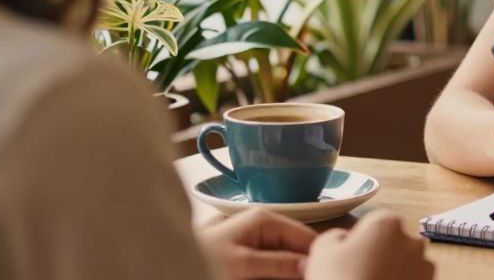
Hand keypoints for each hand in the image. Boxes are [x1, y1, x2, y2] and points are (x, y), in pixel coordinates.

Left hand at [196, 207, 315, 279]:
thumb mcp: (242, 265)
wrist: (166, 267)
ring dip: (291, 273)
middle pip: (298, 250)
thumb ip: (279, 263)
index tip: (327, 273)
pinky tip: (279, 279)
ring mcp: (256, 244)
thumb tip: (312, 266)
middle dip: (304, 267)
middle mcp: (263, 228)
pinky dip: (279, 276)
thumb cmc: (199, 261)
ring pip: (287, 261)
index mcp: (265, 219)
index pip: (307, 236)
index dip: (319, 256)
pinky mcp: (249, 259)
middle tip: (313, 279)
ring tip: (295, 278)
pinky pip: (273, 267)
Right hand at [305, 210, 433, 279]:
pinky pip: (414, 279)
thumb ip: (336, 235)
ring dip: (392, 270)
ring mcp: (425, 266)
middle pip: (393, 241)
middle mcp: (411, 239)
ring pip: (406, 262)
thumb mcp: (322, 252)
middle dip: (379, 253)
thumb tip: (344, 238)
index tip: (349, 257)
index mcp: (385, 223)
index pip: (373, 222)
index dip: (359, 240)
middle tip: (359, 274)